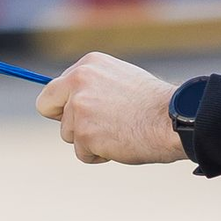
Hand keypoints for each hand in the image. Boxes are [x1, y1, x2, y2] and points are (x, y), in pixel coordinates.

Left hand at [36, 52, 183, 164]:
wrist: (173, 118)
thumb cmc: (155, 103)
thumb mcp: (120, 81)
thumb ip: (94, 87)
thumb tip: (71, 102)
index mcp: (88, 65)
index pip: (53, 87)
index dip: (63, 104)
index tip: (76, 113)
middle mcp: (78, 81)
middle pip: (47, 107)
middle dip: (65, 120)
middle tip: (90, 128)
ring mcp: (79, 107)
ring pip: (68, 134)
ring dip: (89, 140)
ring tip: (119, 133)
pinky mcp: (84, 133)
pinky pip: (82, 153)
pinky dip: (99, 155)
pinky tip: (121, 144)